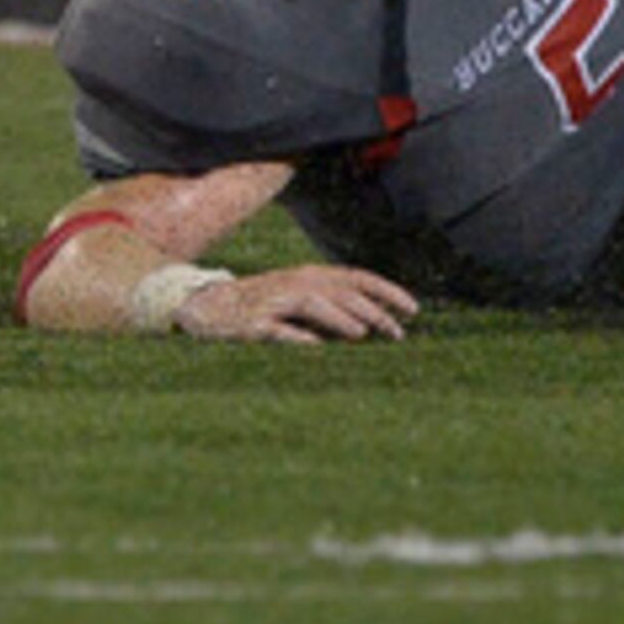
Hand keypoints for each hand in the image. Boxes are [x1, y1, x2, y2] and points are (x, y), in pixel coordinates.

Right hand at [176, 264, 417, 343]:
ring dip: (337, 317)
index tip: (414, 310)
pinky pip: (277, 329)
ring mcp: (273, 302)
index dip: (386, 291)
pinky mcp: (254, 322)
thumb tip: (375, 326)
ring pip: (311, 303)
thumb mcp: (303, 302)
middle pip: (339, 291)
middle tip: (396, 333)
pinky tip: (315, 347)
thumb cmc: (266, 306)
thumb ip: (335, 310)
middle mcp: (295, 283)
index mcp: (311, 276)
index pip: (356, 277)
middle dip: (370, 310)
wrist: (209, 306)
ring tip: (362, 334)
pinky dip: (296, 336)